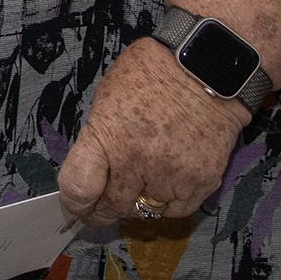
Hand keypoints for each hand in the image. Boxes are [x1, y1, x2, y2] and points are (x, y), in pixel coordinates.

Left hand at [57, 38, 250, 228]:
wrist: (206, 68)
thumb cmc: (150, 74)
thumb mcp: (107, 98)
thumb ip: (99, 139)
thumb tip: (92, 172)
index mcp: (107, 136)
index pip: (78, 188)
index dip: (74, 204)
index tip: (77, 205)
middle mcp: (137, 162)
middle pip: (113, 206)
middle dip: (104, 209)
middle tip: (105, 203)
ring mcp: (172, 176)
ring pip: (145, 211)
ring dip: (138, 203)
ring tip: (141, 183)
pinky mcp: (202, 182)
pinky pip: (177, 210)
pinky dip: (168, 203)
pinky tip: (167, 183)